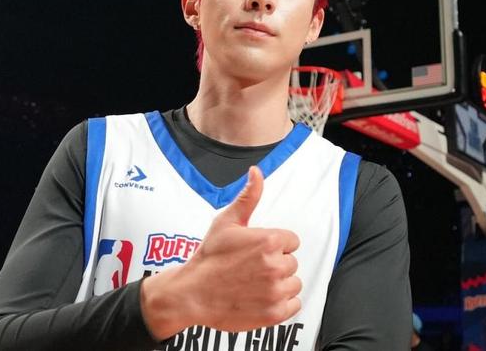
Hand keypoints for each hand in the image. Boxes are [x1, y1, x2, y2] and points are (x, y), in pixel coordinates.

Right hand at [185, 165, 301, 330]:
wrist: (191, 293)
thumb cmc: (209, 256)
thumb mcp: (226, 221)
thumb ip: (248, 197)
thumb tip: (256, 172)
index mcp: (269, 240)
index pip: (290, 241)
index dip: (274, 245)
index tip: (255, 252)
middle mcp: (276, 265)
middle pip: (291, 262)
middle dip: (275, 264)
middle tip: (251, 269)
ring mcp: (276, 291)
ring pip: (294, 283)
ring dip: (279, 284)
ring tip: (255, 283)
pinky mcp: (274, 313)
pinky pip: (294, 305)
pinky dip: (282, 303)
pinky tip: (261, 298)